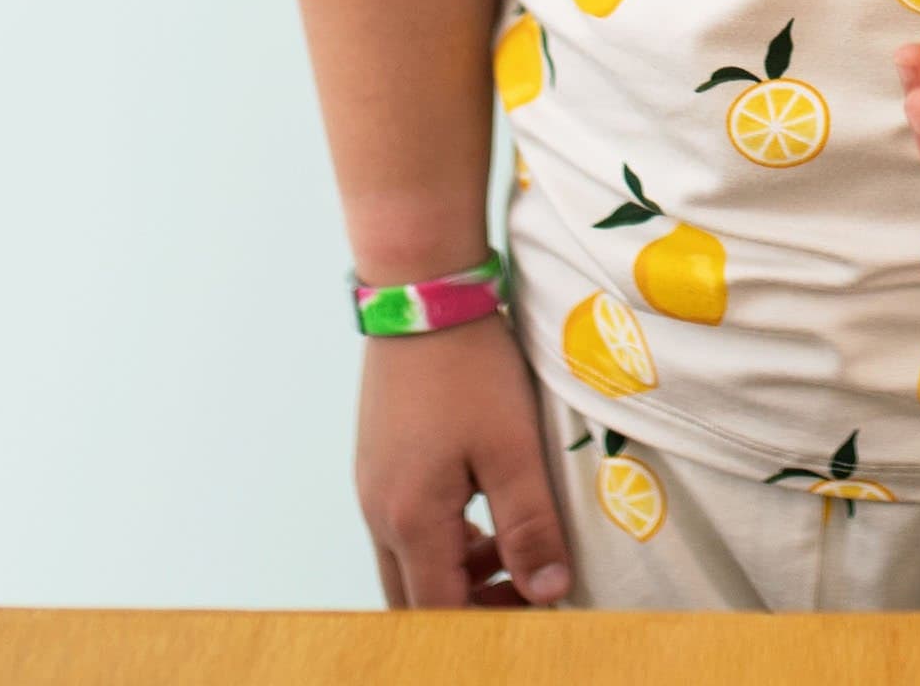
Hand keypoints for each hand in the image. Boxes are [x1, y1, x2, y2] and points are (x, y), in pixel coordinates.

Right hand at [353, 314, 572, 608]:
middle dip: (470, 609)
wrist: (421, 291)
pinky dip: (442, 540)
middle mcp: (379, 512)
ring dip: (456, 574)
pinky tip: (481, 514)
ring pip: (407, 563)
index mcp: (410, 519)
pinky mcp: (376, 460)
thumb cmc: (470, 367)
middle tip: (525, 592)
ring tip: (512, 551)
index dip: (488, 627)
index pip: (441, 613)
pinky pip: (403, 527)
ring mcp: (371, 486)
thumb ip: (530, 525)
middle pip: (415, 599)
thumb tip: (548, 593)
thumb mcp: (513, 446)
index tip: (535, 613)